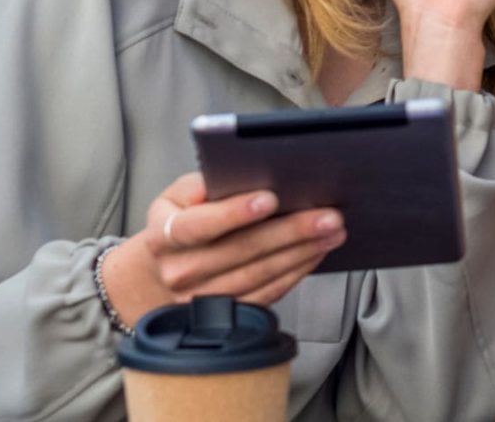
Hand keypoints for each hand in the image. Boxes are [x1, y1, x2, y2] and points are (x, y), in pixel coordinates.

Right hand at [98, 172, 342, 324]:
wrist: (161, 274)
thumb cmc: (180, 223)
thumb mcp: (176, 198)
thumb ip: (199, 186)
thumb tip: (229, 178)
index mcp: (164, 237)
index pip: (197, 226)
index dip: (233, 213)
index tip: (270, 198)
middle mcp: (180, 272)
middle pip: (239, 251)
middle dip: (289, 231)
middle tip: (327, 215)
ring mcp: (202, 300)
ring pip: (259, 275)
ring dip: (301, 252)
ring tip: (332, 231)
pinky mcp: (225, 316)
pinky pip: (267, 294)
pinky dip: (296, 272)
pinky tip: (315, 253)